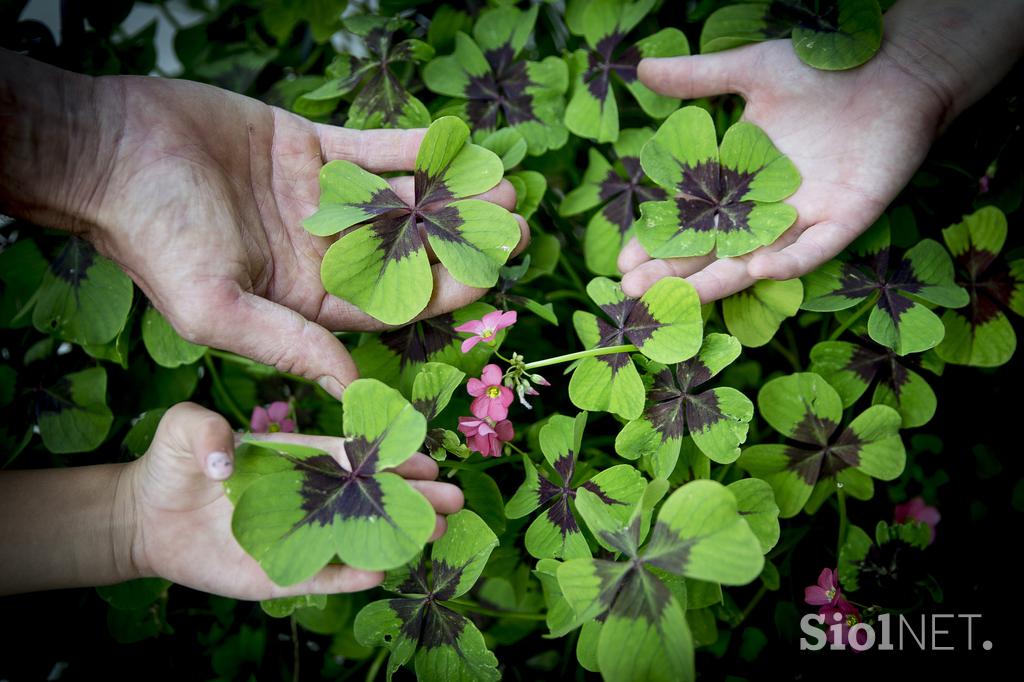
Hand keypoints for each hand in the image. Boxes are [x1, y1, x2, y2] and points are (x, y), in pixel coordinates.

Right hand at [74, 76, 527, 397]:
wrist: (109, 151)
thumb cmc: (153, 237)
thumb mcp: (218, 309)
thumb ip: (289, 346)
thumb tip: (353, 390)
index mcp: (302, 299)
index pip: (388, 305)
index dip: (441, 294)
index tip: (491, 280)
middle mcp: (317, 253)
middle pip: (405, 253)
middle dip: (460, 244)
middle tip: (516, 230)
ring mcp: (316, 200)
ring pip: (397, 201)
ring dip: (449, 195)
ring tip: (504, 188)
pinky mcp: (307, 148)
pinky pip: (371, 149)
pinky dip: (414, 148)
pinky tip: (458, 146)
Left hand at [123, 403, 463, 599]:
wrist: (146, 520)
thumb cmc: (171, 466)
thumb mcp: (181, 429)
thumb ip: (202, 428)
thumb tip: (229, 457)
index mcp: (296, 457)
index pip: (352, 456)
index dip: (389, 456)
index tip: (425, 456)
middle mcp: (307, 496)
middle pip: (368, 495)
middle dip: (411, 496)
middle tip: (453, 498)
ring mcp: (298, 535)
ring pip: (357, 535)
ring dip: (396, 533)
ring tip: (436, 531)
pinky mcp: (281, 572)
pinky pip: (323, 575)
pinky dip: (352, 573)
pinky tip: (383, 570)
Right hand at [617, 0, 1022, 301]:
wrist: (894, 70)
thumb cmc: (823, 71)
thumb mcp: (751, 71)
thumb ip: (698, 77)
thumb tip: (640, 68)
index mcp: (739, 180)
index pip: (688, 220)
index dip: (656, 241)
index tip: (623, 260)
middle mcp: (767, 209)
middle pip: (712, 250)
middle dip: (673, 274)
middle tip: (632, 291)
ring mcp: (805, 218)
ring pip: (754, 261)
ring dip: (717, 281)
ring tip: (679, 299)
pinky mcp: (846, 218)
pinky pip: (815, 250)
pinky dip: (791, 262)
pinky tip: (760, 270)